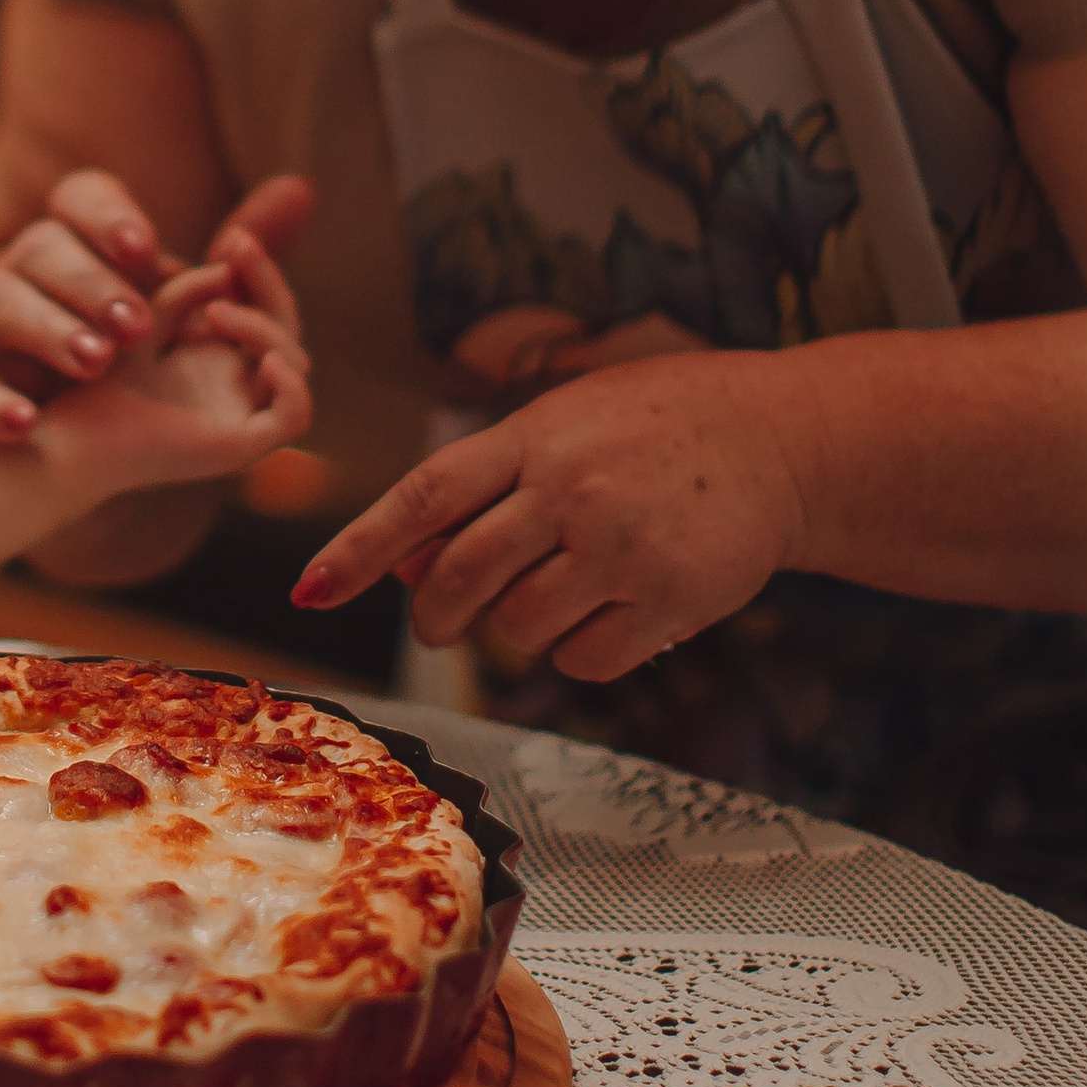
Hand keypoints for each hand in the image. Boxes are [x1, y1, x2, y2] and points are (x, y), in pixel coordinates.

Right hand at [0, 170, 314, 446]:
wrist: (72, 439)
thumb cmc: (137, 355)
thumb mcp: (196, 313)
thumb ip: (241, 260)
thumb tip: (300, 189)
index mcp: (79, 240)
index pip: (78, 198)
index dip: (107, 217)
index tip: (142, 250)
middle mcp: (29, 273)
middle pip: (40, 248)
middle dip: (91, 282)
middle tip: (139, 326)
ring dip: (49, 331)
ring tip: (98, 363)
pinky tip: (26, 424)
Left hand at [29, 239, 312, 509]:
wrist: (74, 437)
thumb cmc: (103, 384)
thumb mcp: (146, 319)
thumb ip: (185, 292)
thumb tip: (226, 271)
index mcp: (223, 359)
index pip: (264, 308)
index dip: (257, 272)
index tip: (232, 239)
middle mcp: (240, 389)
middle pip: (285, 329)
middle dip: (267, 282)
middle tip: (237, 247)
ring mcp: (243, 418)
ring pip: (292, 364)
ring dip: (264, 327)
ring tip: (215, 311)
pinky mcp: (239, 448)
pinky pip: (293, 419)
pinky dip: (292, 387)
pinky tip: (264, 359)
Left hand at [292, 350, 809, 682]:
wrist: (779, 439)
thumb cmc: (654, 429)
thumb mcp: (562, 425)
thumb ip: (485, 488)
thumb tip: (401, 566)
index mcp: (534, 437)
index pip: (424, 496)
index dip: (357, 548)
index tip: (307, 592)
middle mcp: (572, 490)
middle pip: (459, 578)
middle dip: (435, 613)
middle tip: (444, 619)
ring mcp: (621, 548)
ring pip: (517, 628)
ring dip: (518, 628)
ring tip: (562, 588)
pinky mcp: (668, 600)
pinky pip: (582, 660)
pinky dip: (579, 650)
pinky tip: (609, 612)